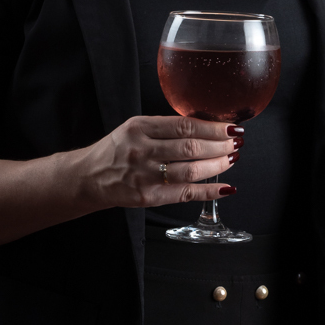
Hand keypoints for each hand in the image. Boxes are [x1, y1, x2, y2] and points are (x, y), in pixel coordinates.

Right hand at [80, 114, 241, 210]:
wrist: (88, 177)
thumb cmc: (116, 150)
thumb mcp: (135, 128)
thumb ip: (165, 127)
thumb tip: (206, 127)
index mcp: (139, 128)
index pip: (184, 126)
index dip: (213, 127)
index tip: (231, 127)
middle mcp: (141, 151)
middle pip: (190, 148)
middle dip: (220, 145)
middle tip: (236, 142)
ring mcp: (145, 176)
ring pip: (190, 171)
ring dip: (217, 165)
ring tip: (232, 158)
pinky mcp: (148, 197)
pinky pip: (185, 194)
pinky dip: (209, 191)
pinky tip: (225, 186)